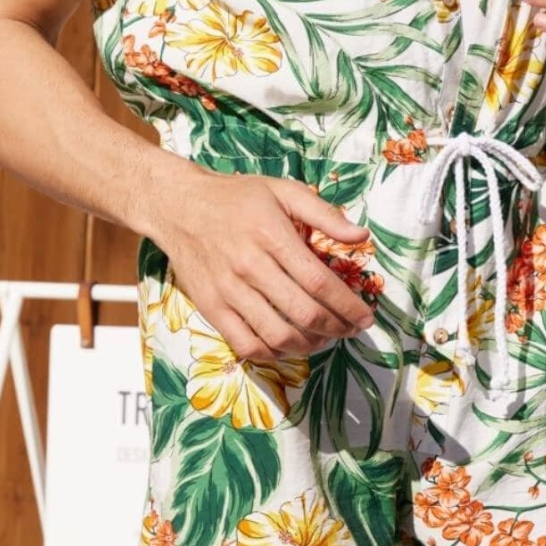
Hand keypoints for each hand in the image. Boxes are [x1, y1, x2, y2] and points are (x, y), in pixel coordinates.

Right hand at [147, 168, 375, 361]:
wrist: (179, 206)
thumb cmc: (237, 198)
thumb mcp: (283, 191)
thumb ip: (324, 214)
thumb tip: (362, 236)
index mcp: (272, 236)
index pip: (319, 282)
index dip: (347, 306)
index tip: (366, 317)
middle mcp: (250, 266)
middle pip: (303, 313)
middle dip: (336, 328)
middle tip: (350, 330)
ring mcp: (228, 291)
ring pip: (278, 335)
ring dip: (310, 345)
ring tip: (324, 339)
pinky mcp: (211, 308)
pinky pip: (246, 344)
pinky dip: (273, 354)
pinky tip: (289, 346)